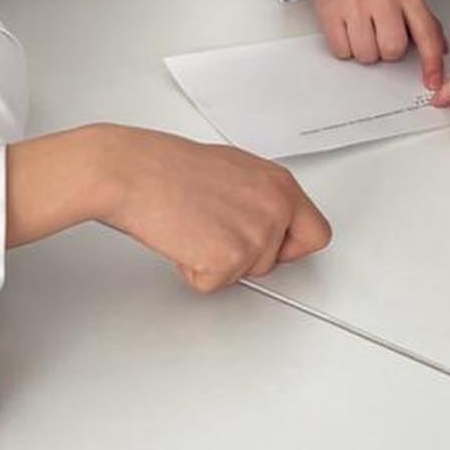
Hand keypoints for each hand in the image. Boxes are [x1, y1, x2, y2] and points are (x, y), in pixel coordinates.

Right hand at [94, 128, 333, 291]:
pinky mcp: (228, 260)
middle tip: (213, 230)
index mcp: (279, 184)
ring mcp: (254, 235)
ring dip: (216, 260)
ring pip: (244, 273)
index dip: (291, 245)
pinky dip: (194, 271)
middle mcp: (275, 208)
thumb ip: (259, 195)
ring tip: (192, 226)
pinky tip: (182, 239)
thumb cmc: (168, 165)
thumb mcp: (233, 168)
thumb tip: (265, 218)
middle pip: (276, 260)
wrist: (134, 172)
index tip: (274, 246)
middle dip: (245, 255)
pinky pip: (214, 284)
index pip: (316, 233)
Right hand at [285, 0, 448, 87]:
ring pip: (366, 55)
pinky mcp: (331, 13)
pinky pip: (342, 51)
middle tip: (379, 35)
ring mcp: (355, 4)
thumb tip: (442, 50)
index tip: (432, 81)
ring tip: (361, 30)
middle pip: (392, 50)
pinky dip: (344, 47)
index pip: (426, 33)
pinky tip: (347, 29)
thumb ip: (425, 22)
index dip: (431, 62)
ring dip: (364, 51)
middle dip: (386, 51)